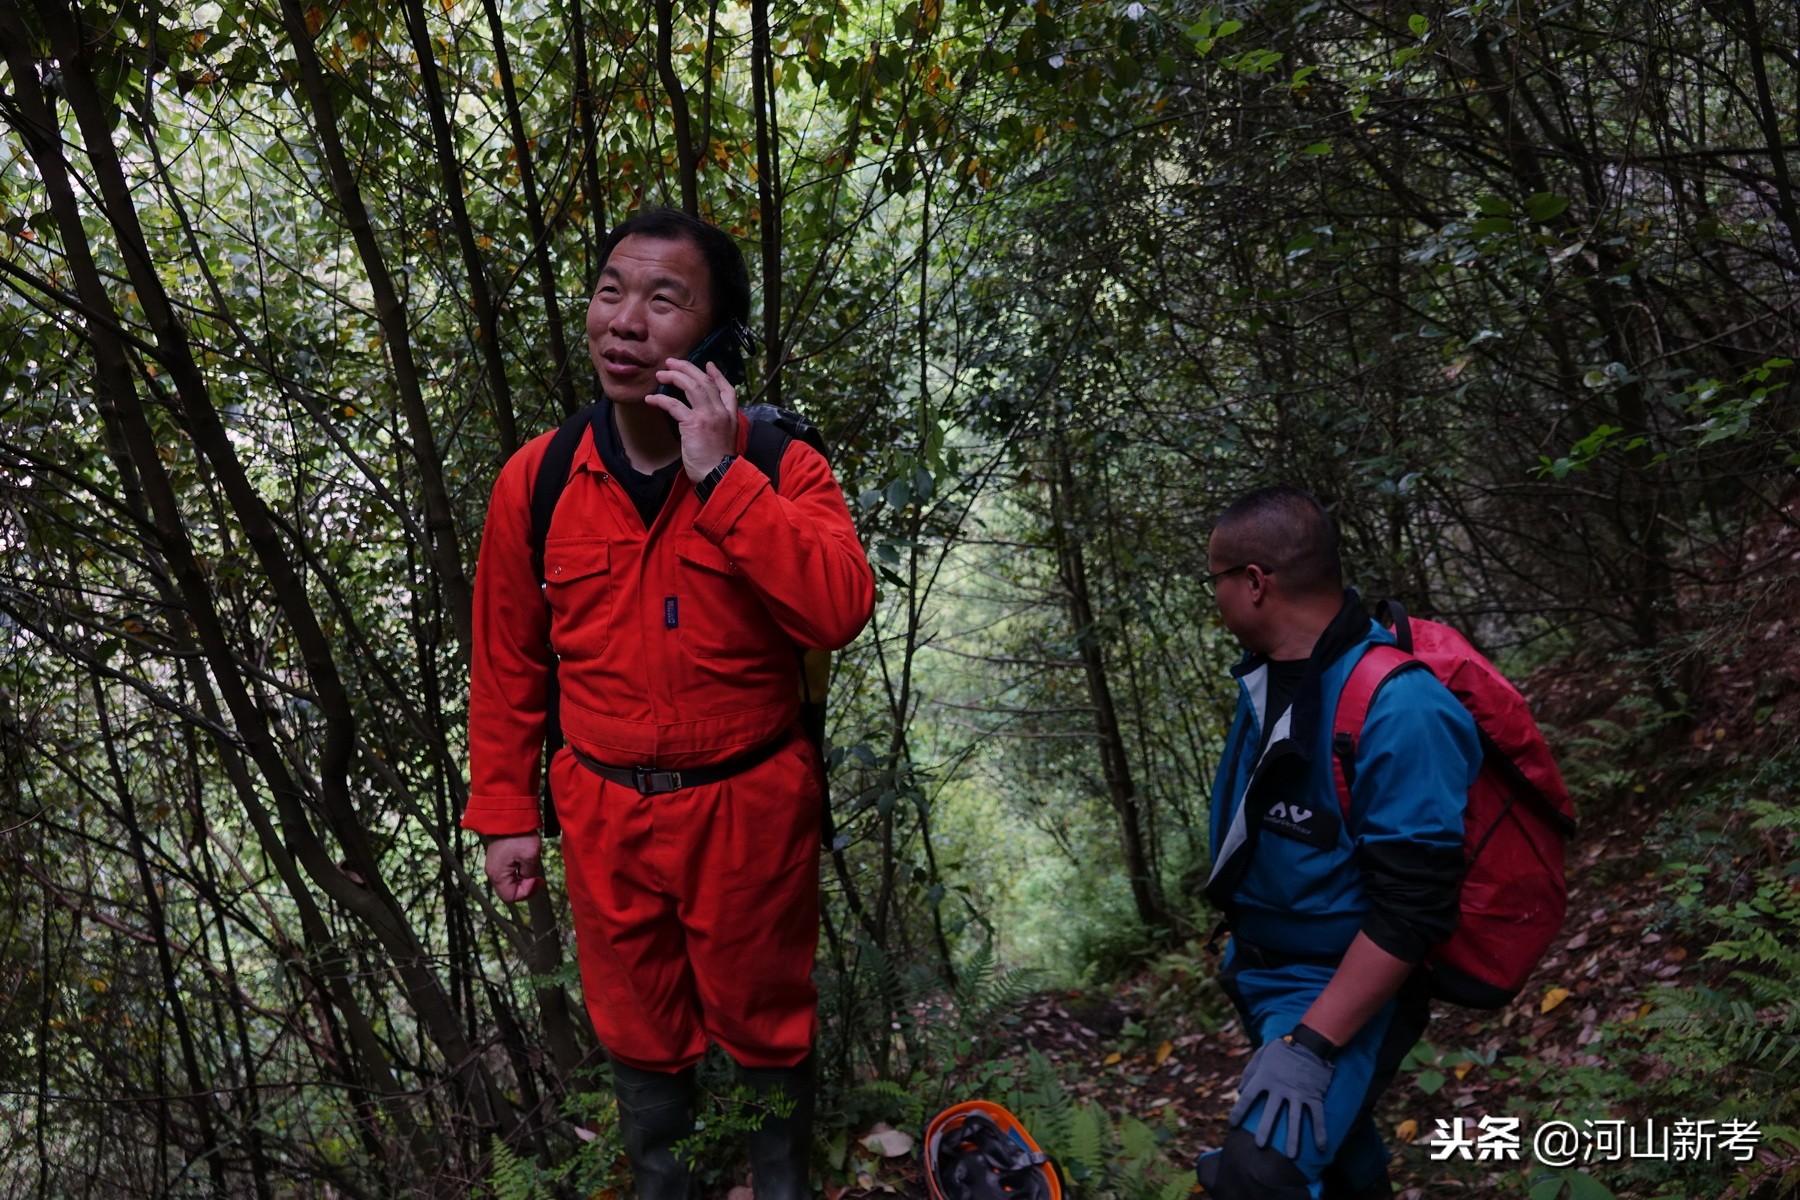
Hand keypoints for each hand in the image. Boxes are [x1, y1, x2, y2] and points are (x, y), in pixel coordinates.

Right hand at [484, 834, 543, 901]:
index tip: (536, 879)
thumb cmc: (519, 834)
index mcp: (498, 875)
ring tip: (533, 870)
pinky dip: (519, 874)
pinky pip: (509, 875)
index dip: (526, 892)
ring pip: (510, 884)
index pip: (511, 897)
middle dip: (525, 888)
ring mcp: (495, 866)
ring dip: (523, 881)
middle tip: (539, 879)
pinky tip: (527, 865)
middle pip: (509, 892)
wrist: (508, 816)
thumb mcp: (530, 855)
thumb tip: (529, 880)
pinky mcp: (499, 860)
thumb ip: (530, 873)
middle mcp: (493, 873)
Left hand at [642, 359, 737, 482]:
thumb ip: (718, 424)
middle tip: (672, 363)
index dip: (717, 375)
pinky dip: (661, 400)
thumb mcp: (726, 439)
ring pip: (691, 386)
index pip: (727, 389)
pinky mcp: (694, 423)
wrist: (718, 474)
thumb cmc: (718, 463)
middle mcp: (721, 412)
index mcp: (730, 416)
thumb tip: (704, 417)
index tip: (708, 365)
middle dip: (687, 368)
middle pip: (704, 382)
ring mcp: (708, 416)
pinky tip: (651, 399)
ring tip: (660, 374)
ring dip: (674, 377)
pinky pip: (674, 405)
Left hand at [1228, 1033, 1334, 1157]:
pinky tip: (1321, 1147)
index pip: (1248, 1097)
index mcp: (1265, 1078)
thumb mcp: (1261, 1055)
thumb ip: (1249, 1073)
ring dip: (1293, 1138)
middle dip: (1265, 1129)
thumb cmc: (1281, 1049)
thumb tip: (1240, 1092)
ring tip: (1291, 1156)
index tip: (1232, 1125)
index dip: (1238, 1111)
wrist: (1308, 1042)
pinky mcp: (1314, 1096)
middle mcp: (1280, 1088)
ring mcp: (1298, 1093)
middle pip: (1271, 1112)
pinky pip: (1317, 1116)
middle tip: (1259, 1146)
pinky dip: (1320, 1132)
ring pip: (1295, 1119)